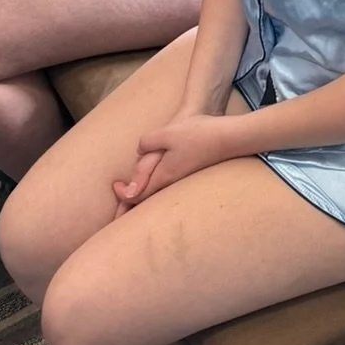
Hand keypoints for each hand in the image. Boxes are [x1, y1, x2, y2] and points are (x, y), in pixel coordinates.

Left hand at [111, 113, 239, 210]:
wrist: (228, 137)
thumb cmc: (198, 134)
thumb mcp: (167, 133)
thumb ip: (148, 142)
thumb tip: (138, 151)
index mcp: (164, 176)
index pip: (137, 195)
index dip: (123, 195)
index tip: (115, 186)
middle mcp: (172, 183)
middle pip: (146, 202)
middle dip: (130, 208)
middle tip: (117, 211)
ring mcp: (182, 180)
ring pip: (157, 197)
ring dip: (143, 201)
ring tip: (133, 201)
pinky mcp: (189, 174)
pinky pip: (167, 190)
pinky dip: (156, 193)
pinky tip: (157, 187)